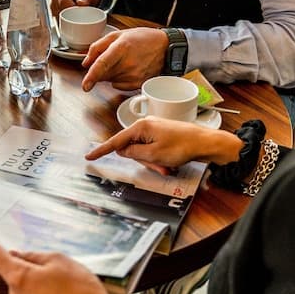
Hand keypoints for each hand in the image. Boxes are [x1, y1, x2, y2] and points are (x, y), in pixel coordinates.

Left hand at [0, 225, 129, 293]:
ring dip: (41, 280)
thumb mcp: (59, 260)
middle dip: (33, 265)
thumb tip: (20, 256)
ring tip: (67, 285)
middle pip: (15, 271)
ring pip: (26, 285)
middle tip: (58, 270)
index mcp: (19, 278)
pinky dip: (46, 293)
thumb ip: (34, 256)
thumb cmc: (82, 293)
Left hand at [81, 27, 167, 91]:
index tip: (85, 86)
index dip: (91, 76)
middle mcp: (128, 63)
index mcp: (121, 48)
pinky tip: (128, 69)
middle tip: (112, 58)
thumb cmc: (141, 38)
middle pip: (103, 75)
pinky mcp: (138, 84)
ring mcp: (134, 75)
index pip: (102, 65)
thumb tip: (85, 63)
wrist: (164, 47)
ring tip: (123, 61)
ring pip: (110, 81)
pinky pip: (119, 85)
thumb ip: (97, 47)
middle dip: (101, 69)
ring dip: (110, 74)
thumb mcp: (117, 35)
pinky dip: (118, 79)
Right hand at [86, 117, 243, 171]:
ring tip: (167, 167)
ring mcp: (155, 130)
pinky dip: (159, 160)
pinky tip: (170, 165)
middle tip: (158, 167)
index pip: (116, 141)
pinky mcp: (163, 136)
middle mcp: (146, 125)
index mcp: (141, 127)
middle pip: (131, 149)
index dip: (102, 150)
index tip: (89, 156)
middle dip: (142, 161)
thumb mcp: (153, 154)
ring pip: (143, 152)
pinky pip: (153, 151)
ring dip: (153, 163)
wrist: (205, 143)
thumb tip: (123, 151)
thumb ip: (133, 153)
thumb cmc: (181, 147)